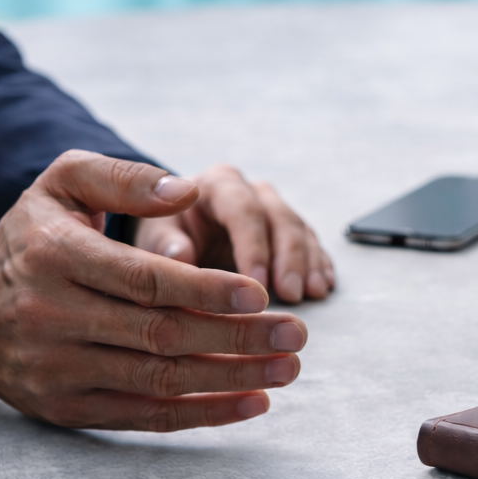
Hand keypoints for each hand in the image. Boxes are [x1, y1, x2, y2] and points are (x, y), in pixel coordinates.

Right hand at [0, 151, 307, 430]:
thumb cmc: (30, 239)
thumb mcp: (61, 185)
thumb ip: (123, 179)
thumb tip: (187, 189)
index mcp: (56, 257)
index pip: (146, 279)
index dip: (208, 290)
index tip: (261, 294)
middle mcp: (52, 317)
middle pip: (161, 335)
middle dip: (237, 338)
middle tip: (295, 335)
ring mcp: (58, 370)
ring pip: (158, 381)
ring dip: (231, 380)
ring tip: (286, 368)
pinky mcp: (66, 409)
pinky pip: (145, 416)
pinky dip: (202, 413)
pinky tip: (250, 402)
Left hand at [132, 165, 334, 303]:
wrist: (176, 235)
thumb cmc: (164, 235)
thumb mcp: (154, 237)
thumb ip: (164, 243)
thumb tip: (179, 256)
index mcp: (218, 184)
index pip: (243, 210)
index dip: (254, 248)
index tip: (259, 284)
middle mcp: (251, 191)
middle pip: (279, 219)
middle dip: (288, 258)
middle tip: (292, 294)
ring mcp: (273, 209)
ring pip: (300, 231)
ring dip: (308, 264)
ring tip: (314, 293)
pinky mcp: (288, 230)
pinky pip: (311, 244)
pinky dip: (318, 265)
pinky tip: (324, 286)